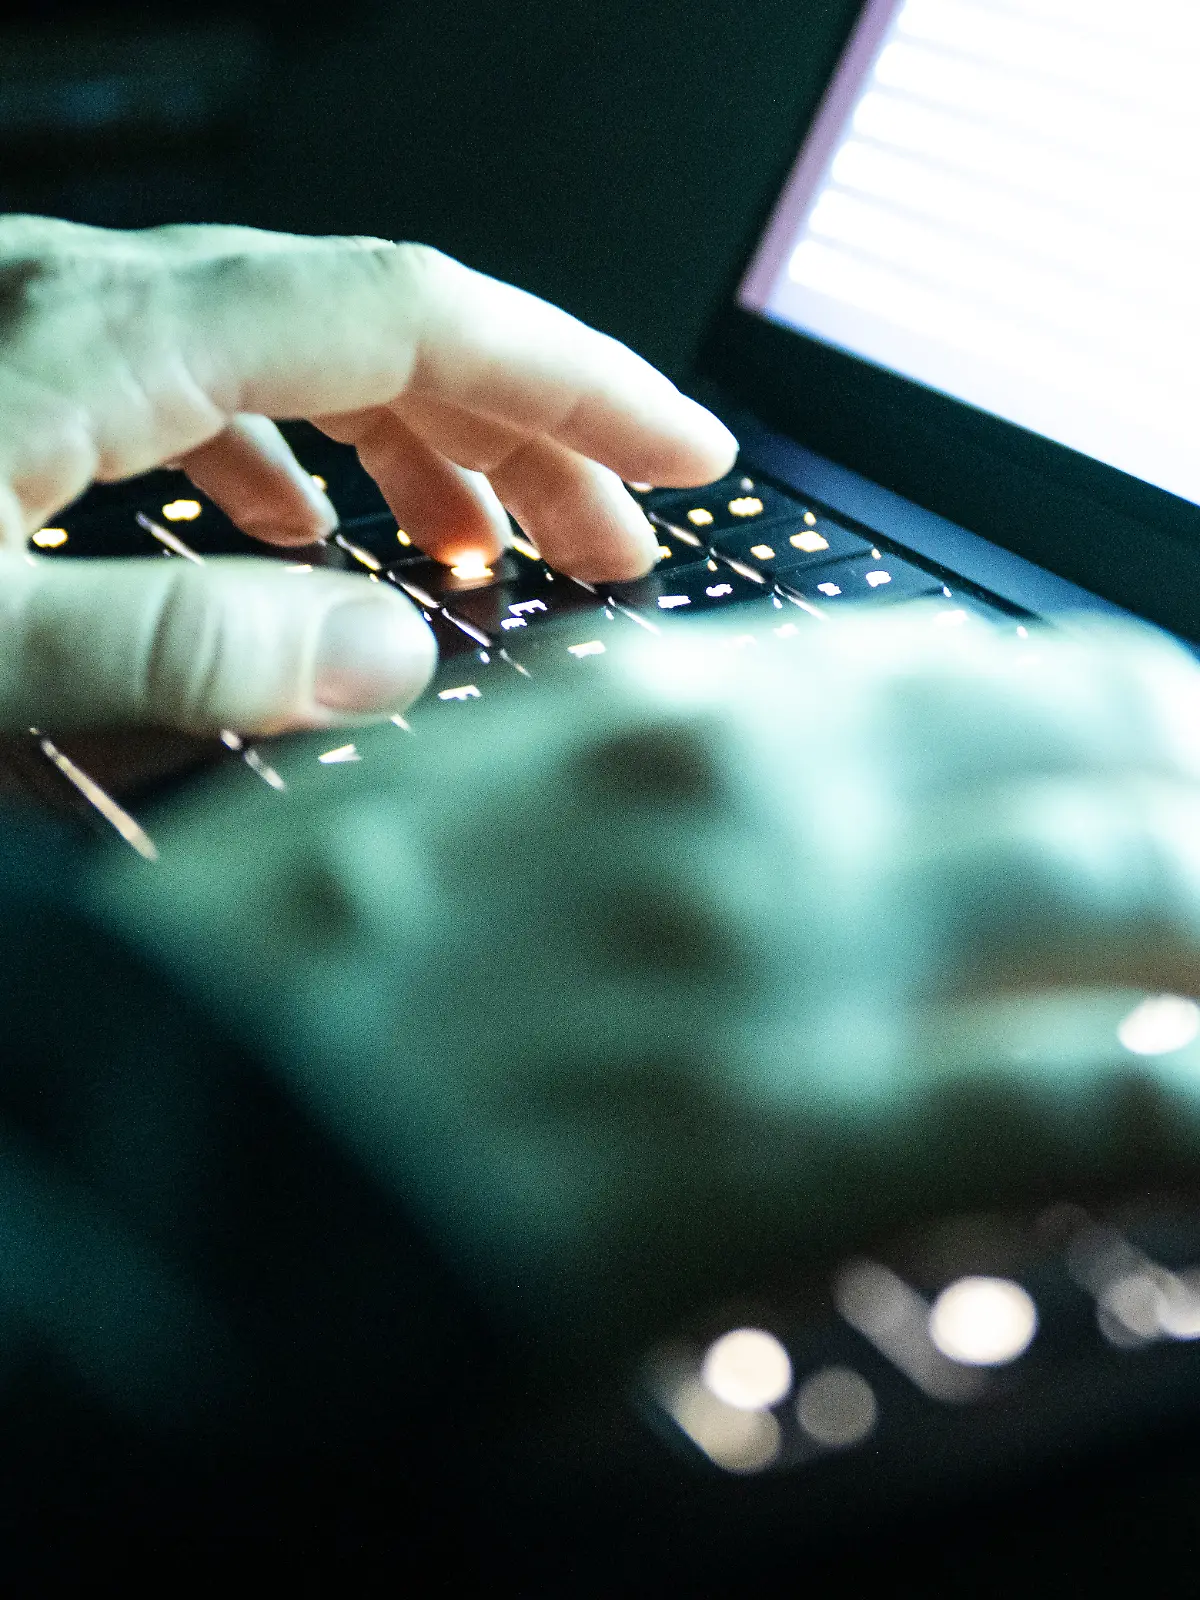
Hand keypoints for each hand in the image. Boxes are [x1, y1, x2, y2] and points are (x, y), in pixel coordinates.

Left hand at [0, 216, 734, 732]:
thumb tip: (386, 661)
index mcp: (106, 331)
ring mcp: (63, 329)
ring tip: (493, 550)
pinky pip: (216, 386)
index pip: (411, 315)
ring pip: (305, 352)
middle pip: (382, 329)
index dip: (570, 381)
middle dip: (527, 433)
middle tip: (615, 542)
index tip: (678, 451)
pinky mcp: (32, 377)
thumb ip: (177, 647)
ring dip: (425, 446)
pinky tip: (313, 528)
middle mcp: (97, 301)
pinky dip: (307, 454)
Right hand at [96, 611, 1199, 1369]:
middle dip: (1193, 771)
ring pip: (1122, 884)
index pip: (948, 668)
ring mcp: (781, 962)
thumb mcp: (461, 812)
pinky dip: (1184, 1090)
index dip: (1082, 702)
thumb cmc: (280, 993)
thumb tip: (761, 788)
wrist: (148, 1164)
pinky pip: (1079, 1094)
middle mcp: (741, 802)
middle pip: (1078, 743)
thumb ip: (631, 783)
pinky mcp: (789, 1143)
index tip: (1141, 737)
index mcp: (650, 715)